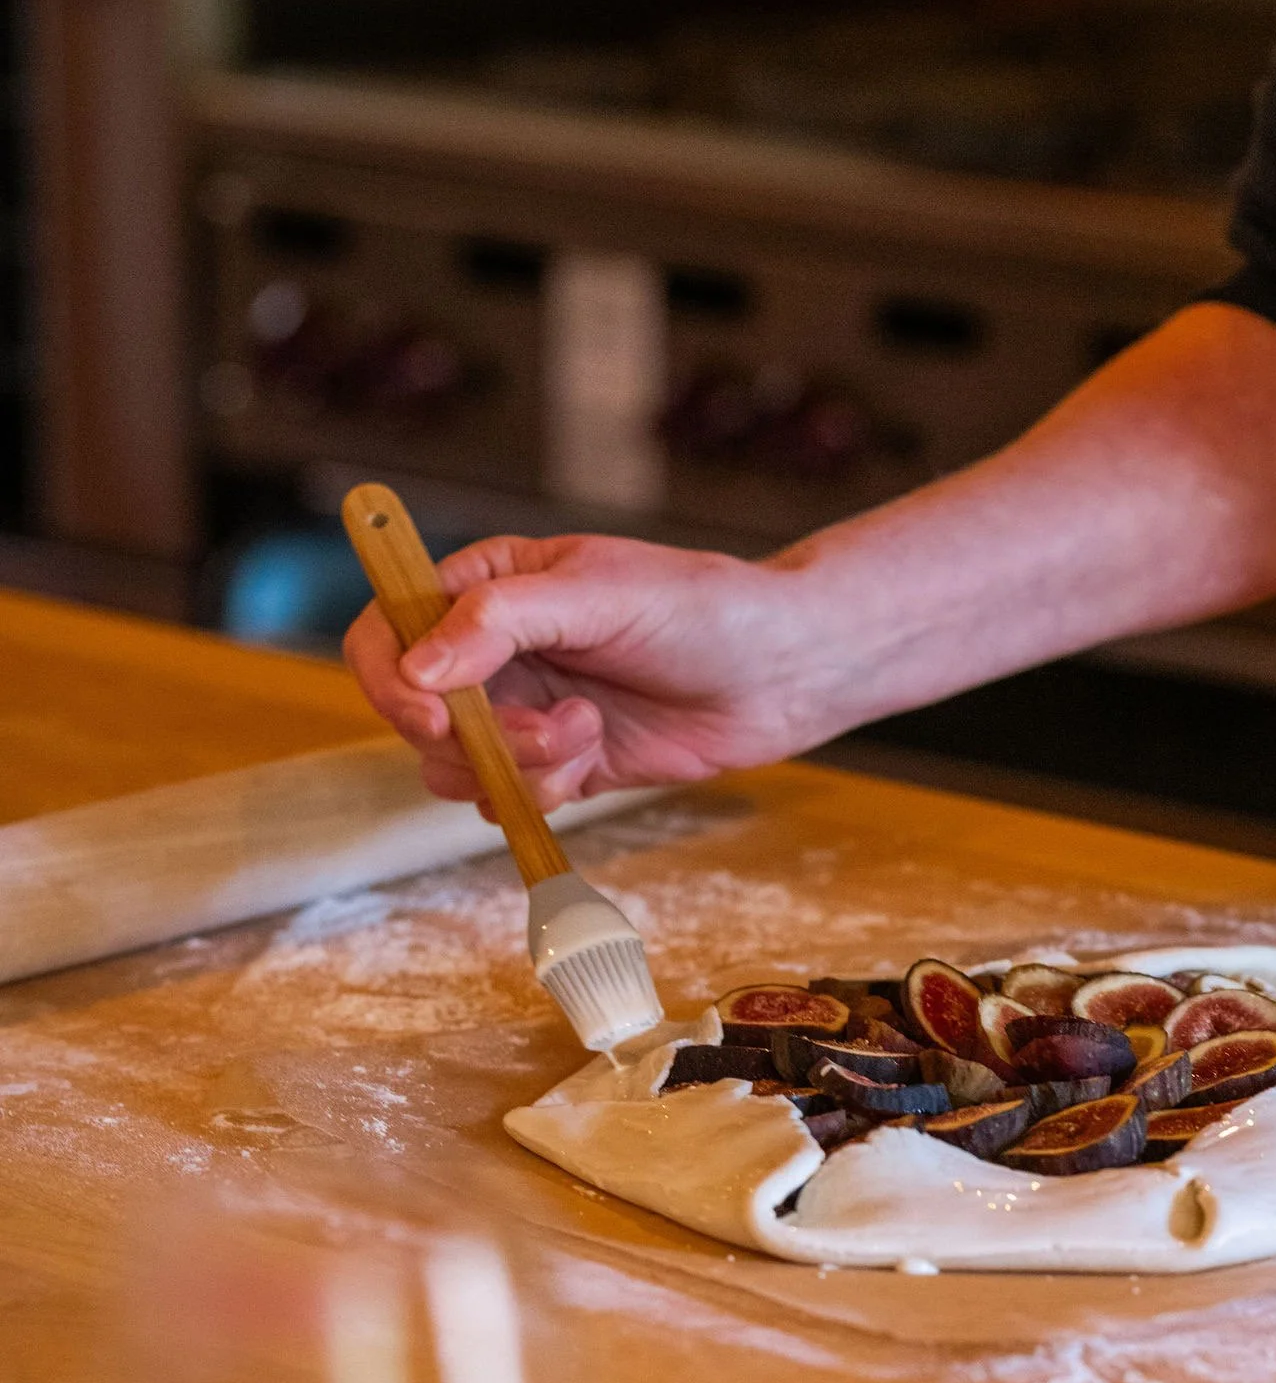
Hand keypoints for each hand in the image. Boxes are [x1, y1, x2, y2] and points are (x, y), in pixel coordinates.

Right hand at [344, 532, 826, 809]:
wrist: (780, 671)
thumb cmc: (700, 608)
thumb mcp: (597, 592)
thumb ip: (500, 621)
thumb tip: (418, 667)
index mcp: (485, 586)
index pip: (388, 629)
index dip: (390, 678)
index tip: (433, 716)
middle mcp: (491, 649)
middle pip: (414, 712)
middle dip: (477, 735)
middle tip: (551, 727)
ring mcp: (521, 709)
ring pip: (456, 766)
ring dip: (517, 765)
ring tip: (587, 733)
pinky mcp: (556, 762)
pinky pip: (507, 796)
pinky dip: (545, 790)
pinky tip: (596, 756)